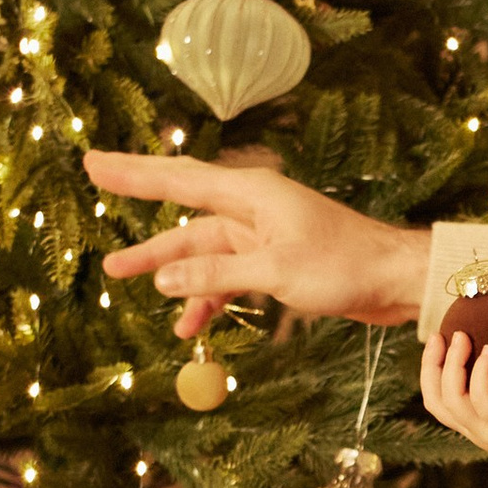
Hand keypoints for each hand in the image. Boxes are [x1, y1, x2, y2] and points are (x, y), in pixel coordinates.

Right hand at [87, 147, 428, 339]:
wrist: (395, 279)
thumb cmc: (344, 266)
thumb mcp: (275, 272)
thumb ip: (217, 274)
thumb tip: (164, 281)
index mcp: (251, 194)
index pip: (178, 179)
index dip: (133, 173)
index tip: (93, 162)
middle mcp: (252, 207)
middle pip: (181, 205)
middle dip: (138, 202)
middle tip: (92, 179)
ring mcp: (262, 234)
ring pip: (201, 248)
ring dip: (169, 269)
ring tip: (121, 277)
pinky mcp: (274, 261)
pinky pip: (227, 275)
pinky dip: (208, 297)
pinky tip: (189, 325)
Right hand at [420, 323, 487, 466]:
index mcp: (478, 421)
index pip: (440, 400)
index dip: (431, 370)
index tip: (439, 340)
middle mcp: (476, 428)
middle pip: (435, 400)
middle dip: (430, 365)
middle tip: (440, 335)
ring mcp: (487, 431)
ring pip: (450, 398)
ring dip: (452, 363)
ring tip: (462, 337)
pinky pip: (480, 396)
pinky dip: (481, 371)